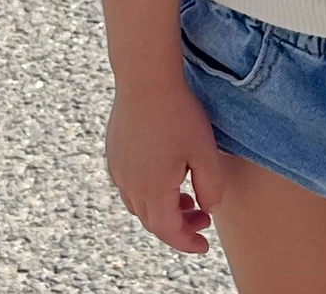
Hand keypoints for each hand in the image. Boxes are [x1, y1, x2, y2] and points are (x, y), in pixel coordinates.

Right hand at [105, 77, 223, 254]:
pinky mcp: (114, 155)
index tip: (204, 246)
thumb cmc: (178, 113)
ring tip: (187, 200)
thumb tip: (208, 208)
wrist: (145, 80)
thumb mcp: (204, 151)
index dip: (187, 242)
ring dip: (164, 210)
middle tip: (202, 220)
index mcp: (152, 191)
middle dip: (179, 226)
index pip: (169, 231)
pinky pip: (131, 186)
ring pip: (140, 205)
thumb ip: (210, 186)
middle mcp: (130, 186)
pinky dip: (150, 192)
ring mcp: (118, 170)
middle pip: (153, 221)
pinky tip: (166, 177)